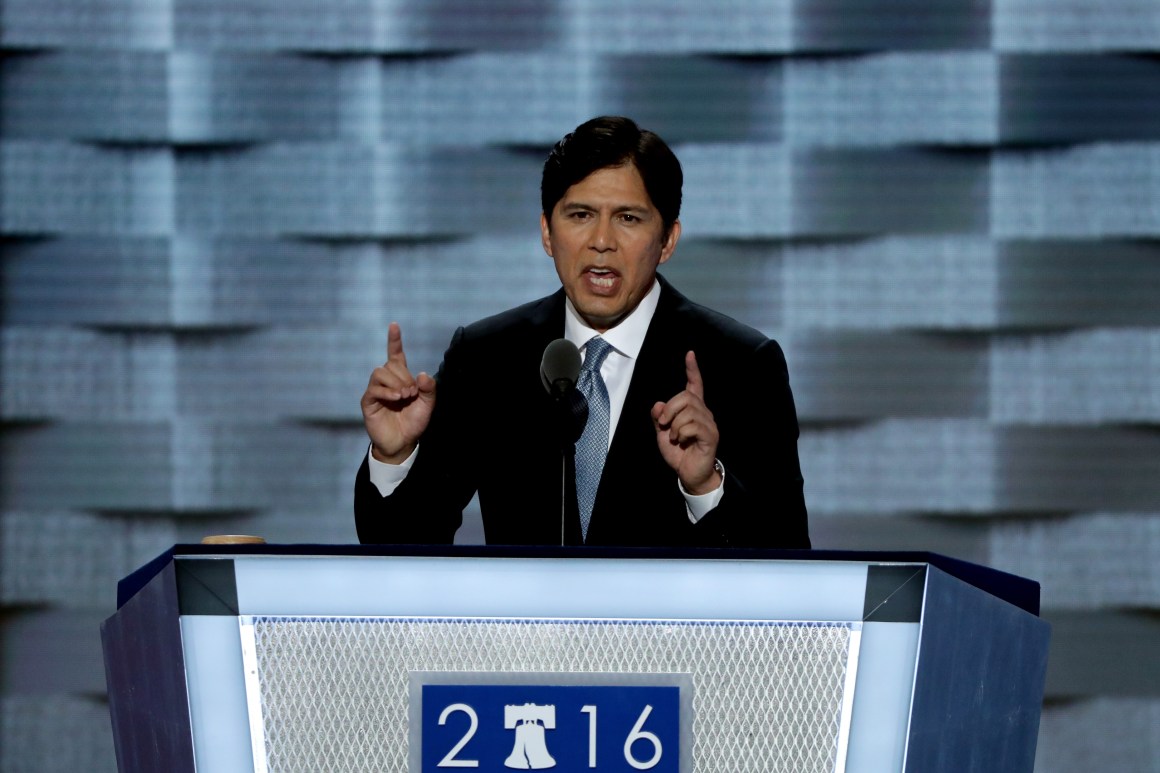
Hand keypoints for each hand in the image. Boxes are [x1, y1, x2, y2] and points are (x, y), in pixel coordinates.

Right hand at [360, 322, 435, 463]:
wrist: (404, 442)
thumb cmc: (414, 421)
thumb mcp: (428, 404)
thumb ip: (429, 388)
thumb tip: (422, 374)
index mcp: (400, 378)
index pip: (395, 354)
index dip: (394, 340)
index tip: (394, 325)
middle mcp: (386, 381)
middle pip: (390, 365)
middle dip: (404, 376)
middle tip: (412, 393)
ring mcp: (376, 391)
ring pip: (380, 372)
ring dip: (395, 382)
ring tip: (404, 396)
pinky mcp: (369, 402)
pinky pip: (374, 389)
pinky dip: (386, 391)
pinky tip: (396, 399)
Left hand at [651, 351, 721, 494]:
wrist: (689, 474)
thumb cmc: (678, 453)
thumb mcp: (662, 434)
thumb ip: (659, 418)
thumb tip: (658, 405)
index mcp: (693, 409)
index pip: (694, 385)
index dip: (692, 369)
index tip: (690, 354)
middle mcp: (704, 413)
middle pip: (686, 396)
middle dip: (670, 408)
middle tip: (663, 424)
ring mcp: (709, 424)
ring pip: (689, 410)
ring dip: (675, 424)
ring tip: (674, 437)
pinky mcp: (710, 436)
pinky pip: (693, 425)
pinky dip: (681, 432)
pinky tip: (681, 441)